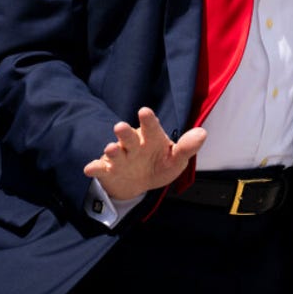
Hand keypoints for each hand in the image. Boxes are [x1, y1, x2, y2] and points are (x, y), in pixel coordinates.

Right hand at [83, 107, 205, 199]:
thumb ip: (187, 147)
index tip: (144, 111)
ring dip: (111, 150)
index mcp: (151, 138)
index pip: (151, 127)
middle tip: (120, 127)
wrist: (139, 182)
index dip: (148, 120)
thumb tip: (202, 133)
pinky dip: (95, 168)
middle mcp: (134, 144)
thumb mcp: (176, 159)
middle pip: (128, 136)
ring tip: (111, 148)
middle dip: (125, 133)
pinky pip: (100, 168)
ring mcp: (120, 156)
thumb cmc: (159, 164)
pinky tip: (89, 169)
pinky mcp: (109, 170)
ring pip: (115, 151)